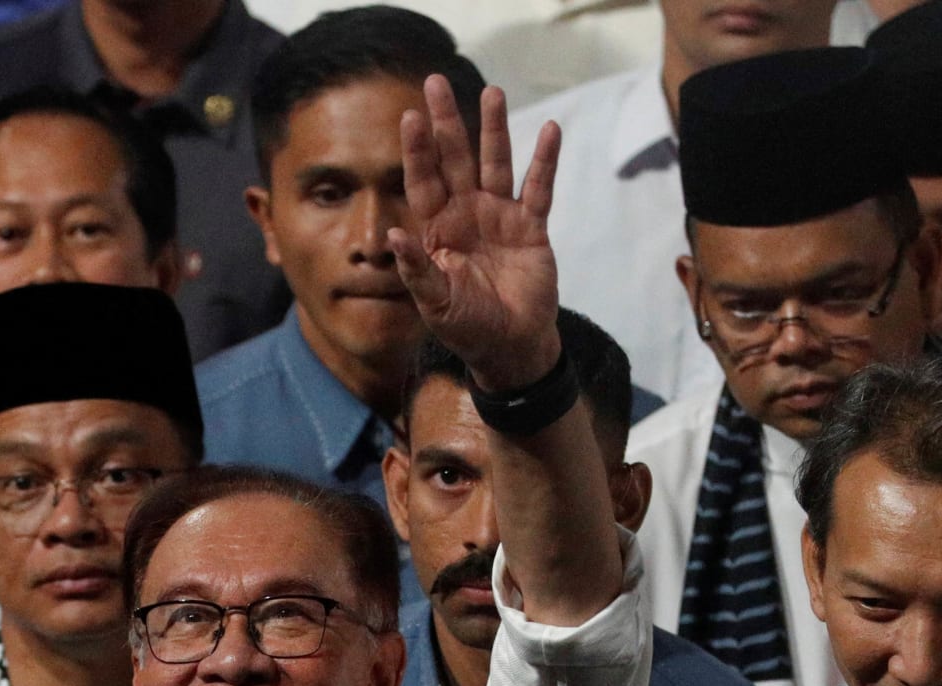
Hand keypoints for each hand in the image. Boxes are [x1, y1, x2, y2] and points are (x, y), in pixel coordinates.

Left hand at [389, 75, 562, 392]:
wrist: (510, 347)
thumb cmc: (467, 327)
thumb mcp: (435, 303)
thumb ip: (416, 270)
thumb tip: (391, 234)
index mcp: (436, 230)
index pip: (423, 182)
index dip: (417, 151)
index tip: (410, 117)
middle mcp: (465, 215)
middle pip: (455, 159)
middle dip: (447, 123)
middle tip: (437, 82)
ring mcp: (499, 217)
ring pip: (496, 164)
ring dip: (494, 130)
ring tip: (493, 93)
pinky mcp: (531, 227)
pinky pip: (538, 188)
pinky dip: (544, 161)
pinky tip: (550, 130)